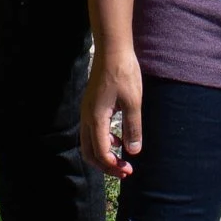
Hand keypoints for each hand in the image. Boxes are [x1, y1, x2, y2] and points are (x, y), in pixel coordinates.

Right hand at [82, 45, 143, 176]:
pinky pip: (91, 131)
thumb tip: (133, 151)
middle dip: (106, 165)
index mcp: (96, 118)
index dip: (113, 166)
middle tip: (124, 171)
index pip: (100, 152)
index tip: (129, 170)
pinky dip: (102, 141)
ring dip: (103, 154)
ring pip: (89, 142)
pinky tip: (117, 138)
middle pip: (89, 152)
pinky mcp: (91, 106)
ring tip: (122, 158)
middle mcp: (87, 117)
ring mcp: (87, 111)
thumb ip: (133, 127)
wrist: (112, 49)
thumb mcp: (133, 101)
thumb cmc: (123, 73)